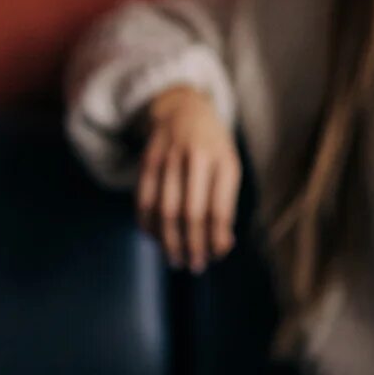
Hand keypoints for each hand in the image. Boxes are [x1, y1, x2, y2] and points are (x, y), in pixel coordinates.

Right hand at [140, 84, 241, 273]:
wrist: (184, 108)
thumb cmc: (213, 148)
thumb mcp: (229, 167)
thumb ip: (226, 203)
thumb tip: (220, 245)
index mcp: (223, 160)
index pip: (219, 209)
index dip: (217, 238)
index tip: (217, 255)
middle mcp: (196, 157)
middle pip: (191, 213)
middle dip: (193, 245)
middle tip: (195, 266)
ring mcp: (169, 157)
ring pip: (165, 210)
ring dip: (169, 241)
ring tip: (176, 260)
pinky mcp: (148, 160)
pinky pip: (144, 200)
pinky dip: (148, 225)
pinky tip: (156, 239)